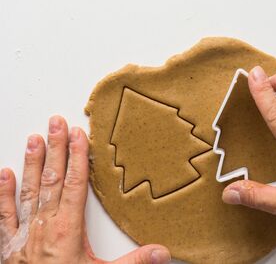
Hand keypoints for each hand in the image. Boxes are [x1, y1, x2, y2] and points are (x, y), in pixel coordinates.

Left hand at [0, 116, 170, 263]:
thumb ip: (134, 262)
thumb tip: (163, 252)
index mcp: (68, 229)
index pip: (75, 184)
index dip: (78, 158)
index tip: (79, 135)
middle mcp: (44, 225)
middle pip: (52, 179)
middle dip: (56, 149)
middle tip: (56, 123)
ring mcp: (24, 233)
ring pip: (28, 191)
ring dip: (32, 163)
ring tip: (33, 139)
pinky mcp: (10, 244)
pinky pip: (5, 214)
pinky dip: (3, 193)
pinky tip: (3, 174)